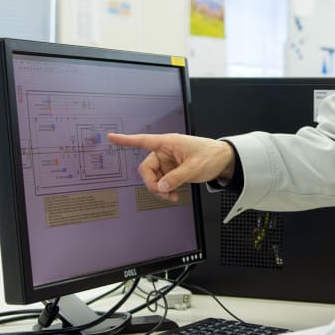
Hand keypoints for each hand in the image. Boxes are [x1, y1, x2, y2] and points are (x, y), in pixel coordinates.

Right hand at [107, 133, 235, 201]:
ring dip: (159, 189)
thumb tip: (160, 187)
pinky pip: (161, 182)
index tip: (111, 137)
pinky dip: (165, 190)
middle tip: (164, 193)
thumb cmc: (211, 155)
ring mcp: (167, 162)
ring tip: (172, 196)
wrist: (223, 161)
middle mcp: (164, 152)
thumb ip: (176, 178)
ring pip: (153, 178)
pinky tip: (173, 195)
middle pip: (146, 169)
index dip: (126, 140)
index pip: (143, 141)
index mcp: (168, 143)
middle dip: (152, 183)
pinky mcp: (171, 171)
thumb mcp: (194, 167)